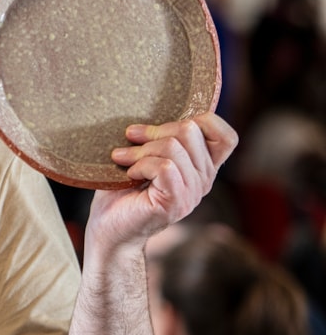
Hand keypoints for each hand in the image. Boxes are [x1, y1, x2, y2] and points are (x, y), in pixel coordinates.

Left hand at [86, 113, 237, 254]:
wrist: (108, 228)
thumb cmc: (120, 190)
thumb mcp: (143, 155)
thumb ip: (158, 137)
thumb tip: (150, 106)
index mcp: (201, 166)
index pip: (225, 135)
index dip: (200, 120)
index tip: (161, 127)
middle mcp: (203, 180)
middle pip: (191, 131)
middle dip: (154, 130)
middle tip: (129, 139)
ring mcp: (192, 193)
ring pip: (174, 147)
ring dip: (140, 149)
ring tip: (122, 158)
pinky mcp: (176, 202)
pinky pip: (165, 167)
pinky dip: (141, 164)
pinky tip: (129, 174)